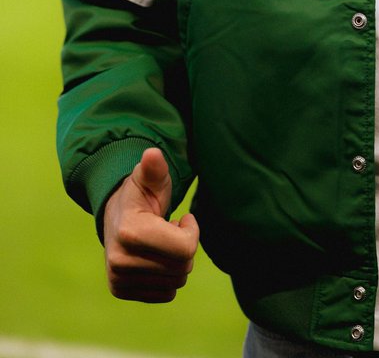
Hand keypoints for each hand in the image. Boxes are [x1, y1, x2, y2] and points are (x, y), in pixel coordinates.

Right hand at [103, 147, 198, 301]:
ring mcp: (118, 279)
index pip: (185, 249)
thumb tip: (152, 155)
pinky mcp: (121, 291)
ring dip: (176, 262)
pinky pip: (166, 294)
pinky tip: (155, 258)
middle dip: (184, 247)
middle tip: (169, 230)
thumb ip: (155, 168)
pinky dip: (168, 277)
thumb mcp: (150, 178)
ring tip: (161, 243)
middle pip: (182, 267)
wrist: (115, 215)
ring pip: (176, 282)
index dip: (191, 232)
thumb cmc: (141, 194)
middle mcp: (120, 261)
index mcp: (129, 232)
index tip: (182, 218)